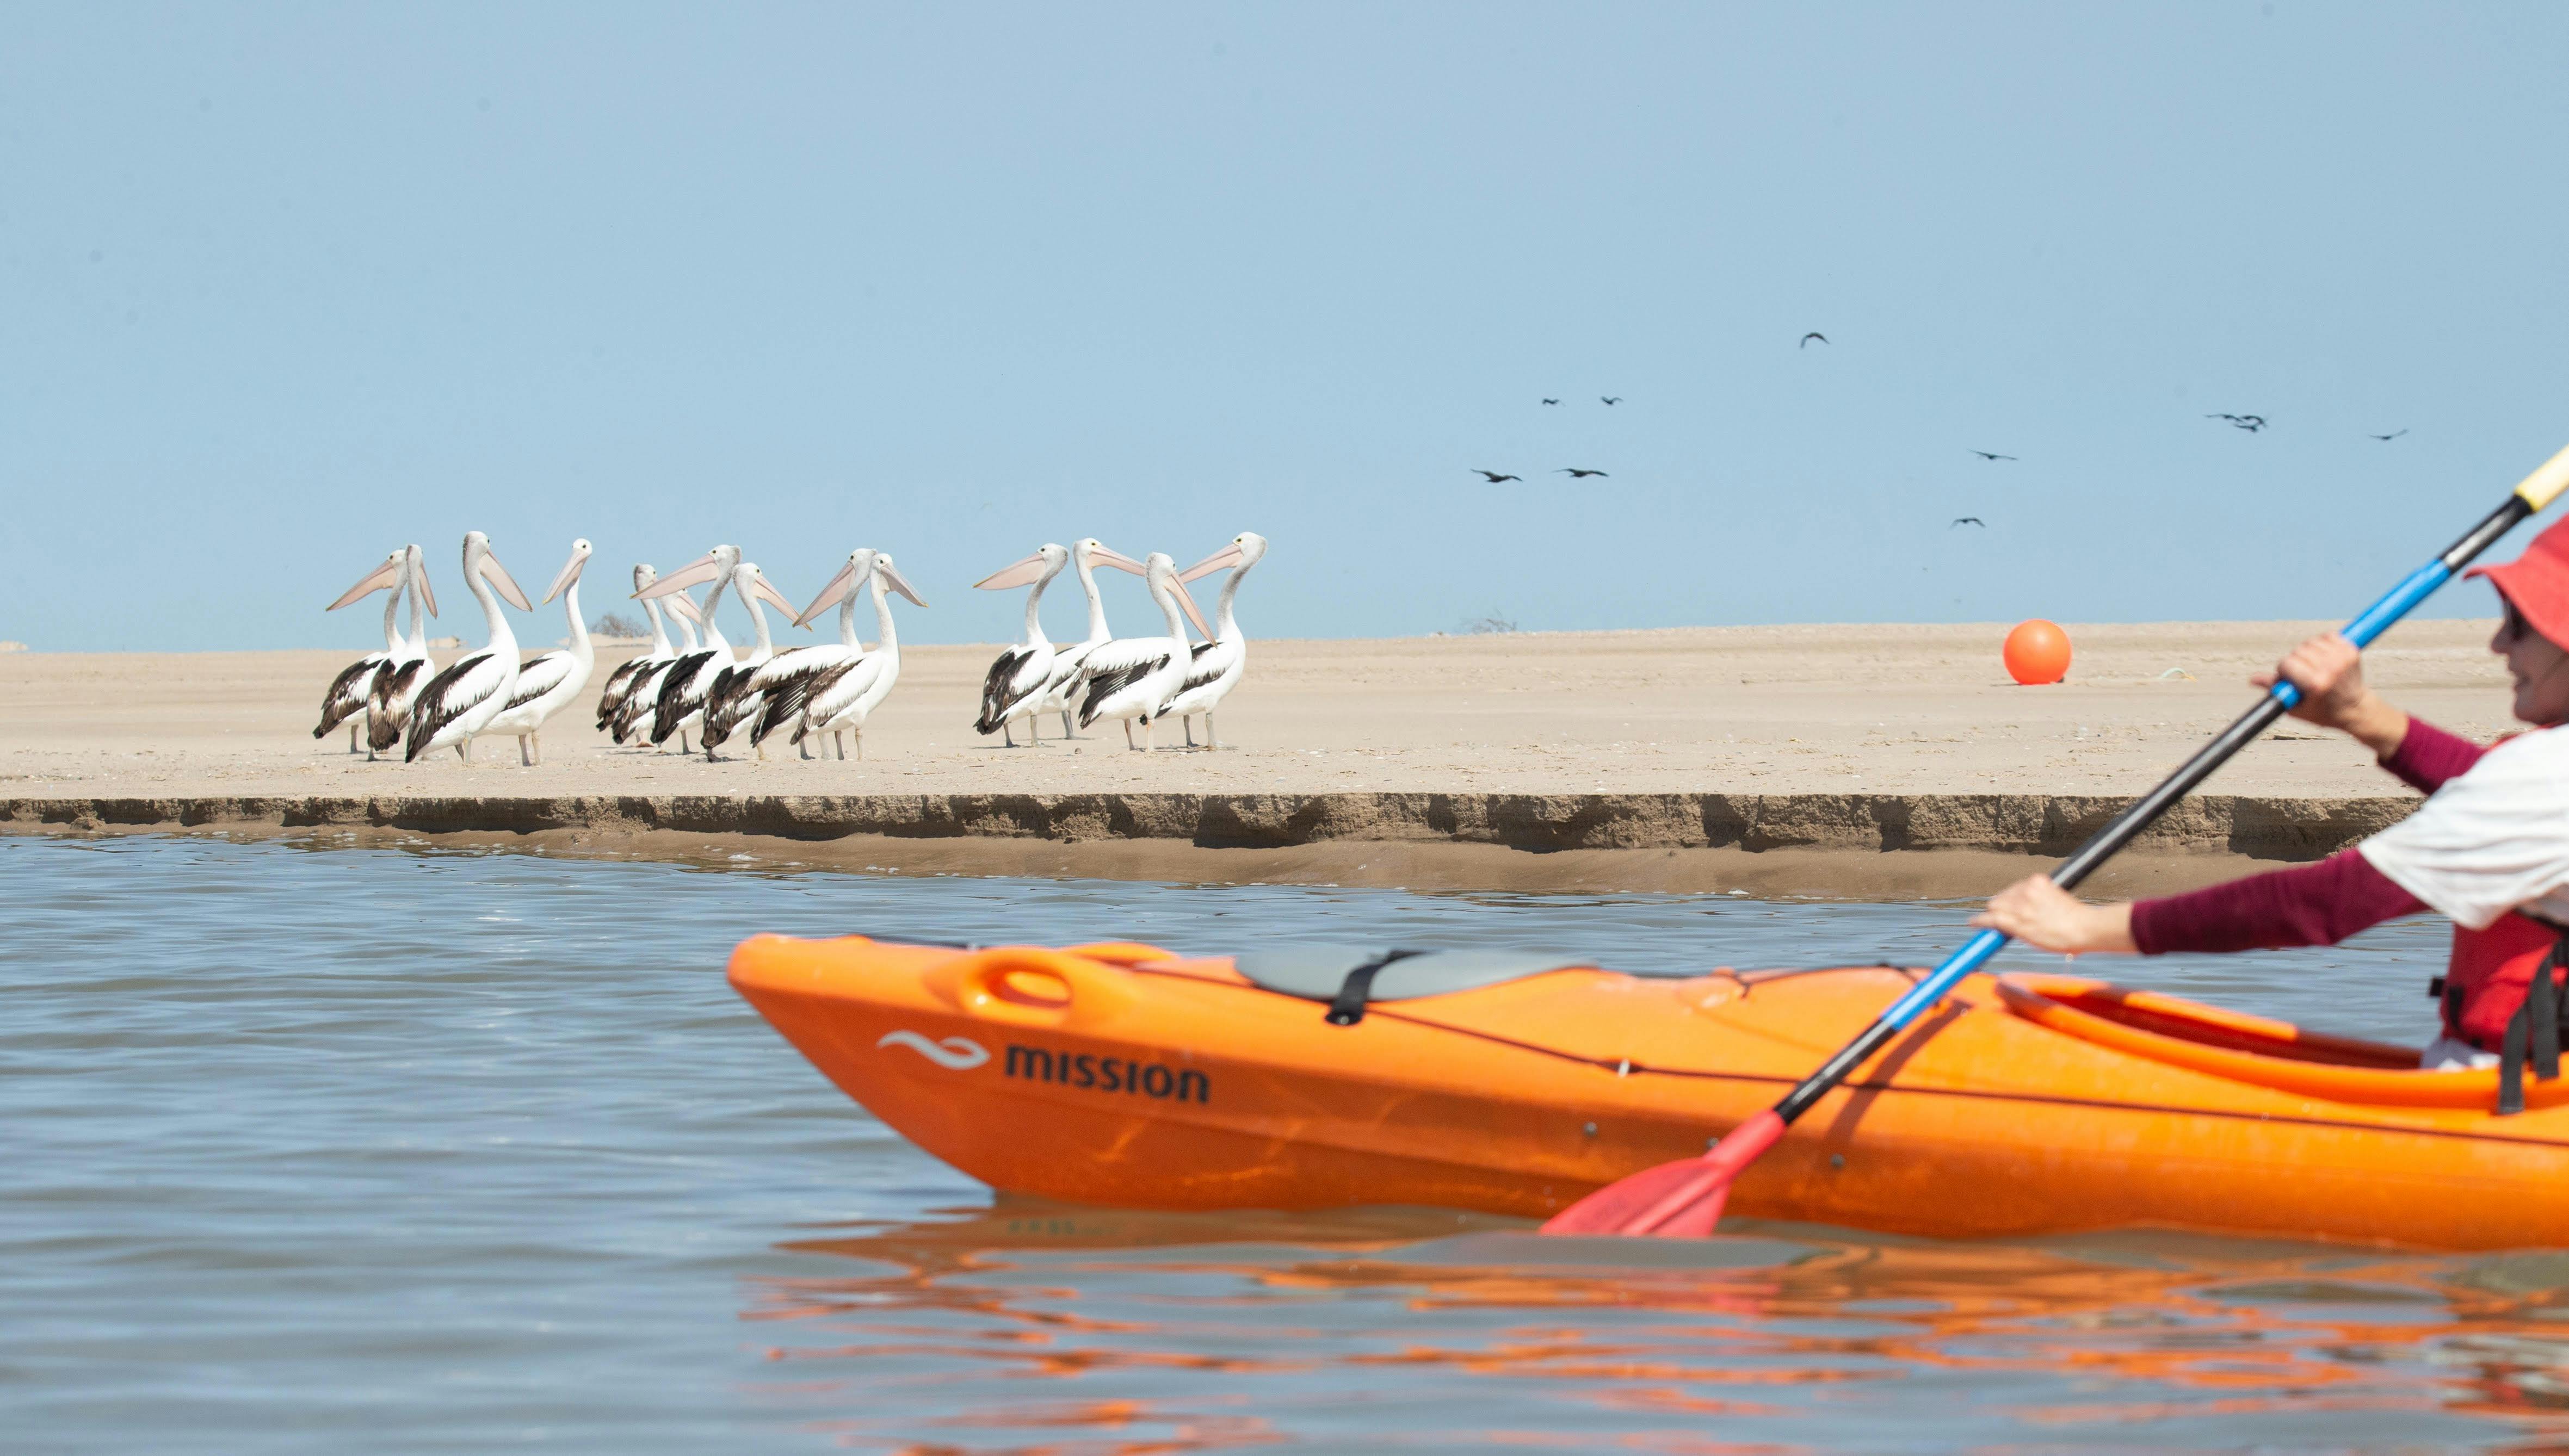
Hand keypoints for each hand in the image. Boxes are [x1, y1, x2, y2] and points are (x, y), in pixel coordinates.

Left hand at [1970, 875, 2135, 954]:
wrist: (2085, 928)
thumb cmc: (2078, 919)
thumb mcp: (2059, 900)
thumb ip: (2043, 900)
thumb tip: (2036, 911)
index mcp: (2038, 881)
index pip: (2015, 889)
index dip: (2009, 899)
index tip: (2007, 905)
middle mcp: (2026, 889)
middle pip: (2002, 897)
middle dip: (2001, 907)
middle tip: (2001, 917)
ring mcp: (2020, 905)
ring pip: (1995, 907)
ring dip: (1993, 915)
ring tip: (1987, 923)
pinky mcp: (2016, 921)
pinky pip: (1991, 920)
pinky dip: (1980, 922)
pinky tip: (1974, 924)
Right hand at [2249, 633, 2406, 755]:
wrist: (2356, 710)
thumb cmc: (2322, 711)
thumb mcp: (2295, 707)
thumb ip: (2274, 689)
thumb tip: (2253, 679)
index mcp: (2316, 684)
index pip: (2286, 663)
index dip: (2284, 672)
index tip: (2290, 680)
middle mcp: (2331, 669)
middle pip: (2298, 651)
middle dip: (2296, 661)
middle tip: (2304, 674)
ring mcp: (2343, 659)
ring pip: (2312, 642)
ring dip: (2309, 651)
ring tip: (2315, 665)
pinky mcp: (2351, 651)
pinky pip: (2329, 636)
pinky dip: (2323, 643)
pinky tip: (2325, 656)